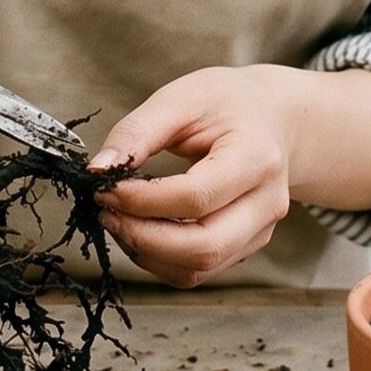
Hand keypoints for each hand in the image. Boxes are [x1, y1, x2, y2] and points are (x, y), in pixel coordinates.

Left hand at [88, 66, 299, 287]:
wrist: (272, 117)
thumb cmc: (225, 103)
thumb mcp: (179, 99)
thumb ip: (136, 133)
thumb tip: (98, 171)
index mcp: (256, 157)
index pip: (196, 198)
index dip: (143, 200)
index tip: (105, 187)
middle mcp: (267, 202)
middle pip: (203, 247)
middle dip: (142, 237)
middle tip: (105, 211)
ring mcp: (261, 230)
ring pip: (199, 268)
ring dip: (147, 253)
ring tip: (117, 219)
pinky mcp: (246, 246)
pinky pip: (199, 270)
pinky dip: (161, 259)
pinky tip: (139, 230)